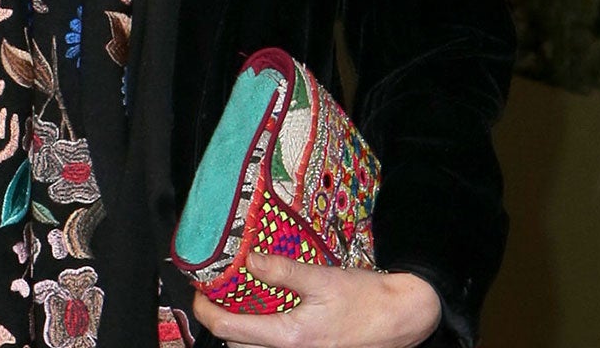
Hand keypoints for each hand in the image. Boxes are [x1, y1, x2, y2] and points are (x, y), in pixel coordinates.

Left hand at [191, 255, 441, 347]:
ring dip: (240, 330)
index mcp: (290, 338)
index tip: (198, 292)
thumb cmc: (364, 299)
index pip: (229, 328)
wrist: (401, 320)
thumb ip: (283, 271)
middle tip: (214, 293)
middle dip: (220, 320)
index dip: (206, 310)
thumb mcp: (323, 278)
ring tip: (237, 301)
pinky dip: (260, 336)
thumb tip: (249, 259)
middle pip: (237, 344)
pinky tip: (265, 313)